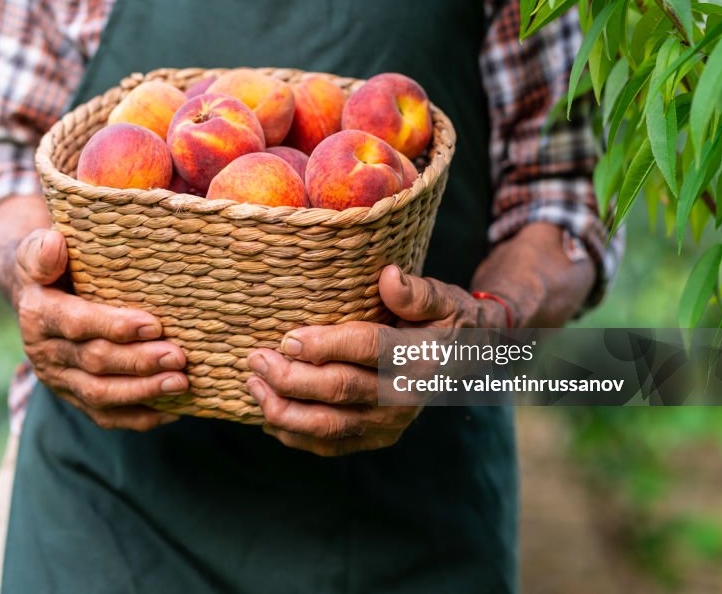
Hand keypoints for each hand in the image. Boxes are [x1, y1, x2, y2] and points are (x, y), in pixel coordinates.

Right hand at [9, 228, 188, 430]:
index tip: (154, 325)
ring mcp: (59, 380)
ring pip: (100, 395)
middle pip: (94, 363)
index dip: (114, 326)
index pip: (77, 324)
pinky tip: (172, 410)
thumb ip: (43, 250)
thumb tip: (55, 242)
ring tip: (181, 383)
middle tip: (179, 357)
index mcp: (38, 315)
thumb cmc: (52, 267)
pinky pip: (105, 416)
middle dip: (139, 362)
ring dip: (143, 391)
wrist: (37, 296)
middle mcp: (45, 352)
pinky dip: (139, 417)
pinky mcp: (74, 397)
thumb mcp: (38, 251)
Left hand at [246, 265, 506, 455]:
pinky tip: (268, 417)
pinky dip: (296, 435)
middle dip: (292, 377)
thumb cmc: (446, 321)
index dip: (325, 346)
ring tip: (254, 386)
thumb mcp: (443, 298)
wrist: (467, 360)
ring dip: (285, 410)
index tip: (288, 338)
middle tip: (256, 359)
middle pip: (340, 390)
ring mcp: (390, 423)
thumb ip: (416, 292)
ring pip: (330, 425)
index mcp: (419, 358)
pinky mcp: (377, 437)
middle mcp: (404, 397)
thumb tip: (389, 277)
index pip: (367, 350)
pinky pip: (331, 444)